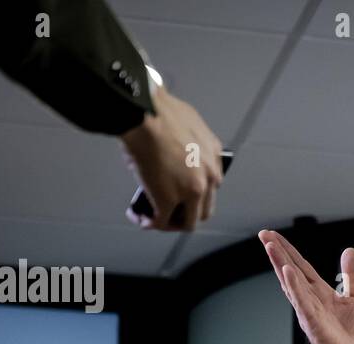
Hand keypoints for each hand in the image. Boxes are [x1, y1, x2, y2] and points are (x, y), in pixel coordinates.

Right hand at [120, 85, 222, 230]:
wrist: (145, 113)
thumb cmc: (159, 111)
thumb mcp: (189, 125)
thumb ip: (190, 145)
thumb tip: (173, 154)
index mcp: (215, 157)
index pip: (210, 187)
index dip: (193, 194)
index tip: (179, 194)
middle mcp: (209, 177)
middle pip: (203, 209)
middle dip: (185, 212)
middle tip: (167, 210)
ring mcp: (191, 191)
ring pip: (188, 222)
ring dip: (170, 222)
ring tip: (152, 217)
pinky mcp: (169, 200)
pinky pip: (161, 221)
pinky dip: (149, 223)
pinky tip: (138, 217)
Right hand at [258, 229, 353, 343]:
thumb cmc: (349, 332)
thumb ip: (351, 275)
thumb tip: (349, 250)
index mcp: (318, 291)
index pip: (301, 266)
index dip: (288, 250)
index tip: (272, 235)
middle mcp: (309, 298)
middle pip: (291, 270)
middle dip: (277, 252)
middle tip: (263, 234)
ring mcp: (309, 310)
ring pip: (292, 284)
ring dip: (281, 264)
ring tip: (270, 246)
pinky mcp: (314, 322)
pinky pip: (302, 302)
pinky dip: (295, 288)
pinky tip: (287, 273)